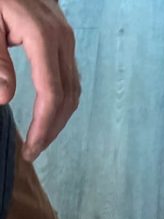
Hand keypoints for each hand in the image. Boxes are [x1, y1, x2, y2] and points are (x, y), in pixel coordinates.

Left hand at [0, 0, 79, 161]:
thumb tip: (4, 99)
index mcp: (43, 37)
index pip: (51, 94)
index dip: (43, 126)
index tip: (31, 149)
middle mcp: (62, 40)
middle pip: (67, 98)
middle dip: (52, 130)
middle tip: (34, 151)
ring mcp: (66, 40)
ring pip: (73, 91)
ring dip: (60, 119)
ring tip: (41, 138)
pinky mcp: (64, 40)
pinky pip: (71, 78)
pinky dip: (62, 102)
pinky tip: (49, 114)